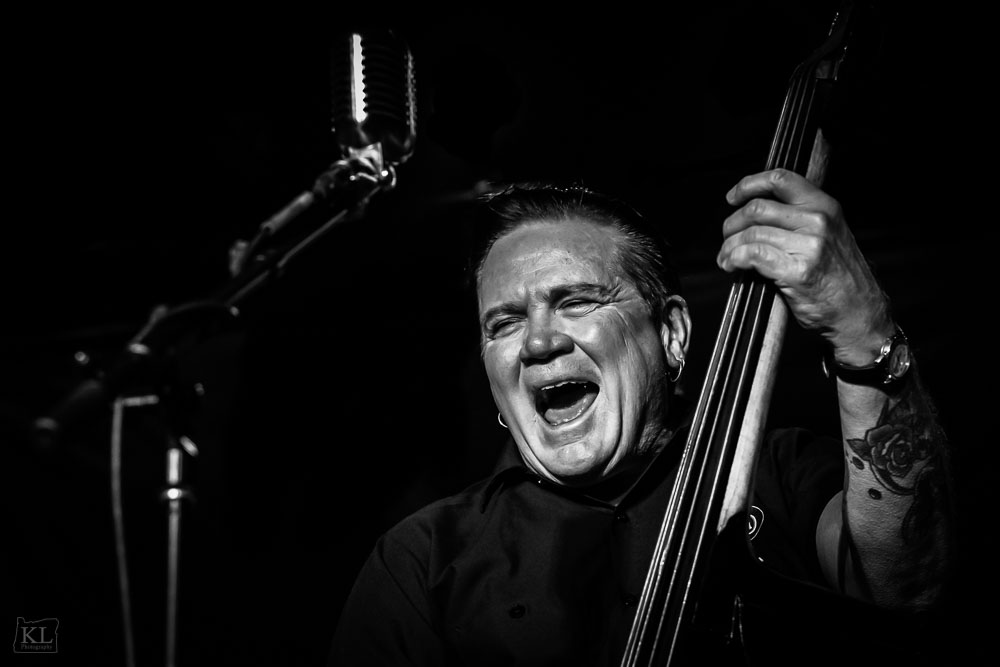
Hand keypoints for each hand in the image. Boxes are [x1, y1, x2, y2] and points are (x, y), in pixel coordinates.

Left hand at [716, 168, 892, 364]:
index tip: (732, 197)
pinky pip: (753, 255)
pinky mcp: (797, 271)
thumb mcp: (828, 233)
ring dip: (729, 246)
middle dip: (732, 224)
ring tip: (725, 257)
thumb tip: (754, 211)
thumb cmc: (837, 275)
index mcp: (824, 206)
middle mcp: (818, 221)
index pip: (780, 179)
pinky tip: (731, 265)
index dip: (749, 185)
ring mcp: (809, 245)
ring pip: (751, 233)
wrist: (858, 310)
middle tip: (727, 238)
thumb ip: (798, 217)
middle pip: (757, 208)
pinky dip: (734, 258)